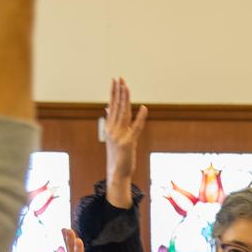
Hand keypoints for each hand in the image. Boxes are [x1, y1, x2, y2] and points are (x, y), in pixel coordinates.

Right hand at [104, 77, 145, 208]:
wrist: (116, 173)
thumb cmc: (116, 155)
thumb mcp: (112, 137)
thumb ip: (112, 121)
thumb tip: (107, 108)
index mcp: (110, 127)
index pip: (112, 106)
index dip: (114, 93)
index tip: (115, 80)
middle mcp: (113, 130)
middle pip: (117, 107)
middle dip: (119, 92)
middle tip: (120, 78)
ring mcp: (120, 136)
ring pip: (124, 114)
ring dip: (125, 100)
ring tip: (126, 87)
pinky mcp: (128, 143)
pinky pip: (136, 128)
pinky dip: (140, 118)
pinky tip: (144, 108)